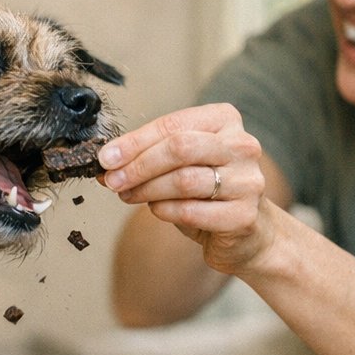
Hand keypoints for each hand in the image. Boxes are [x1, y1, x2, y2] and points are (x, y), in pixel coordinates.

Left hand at [99, 103, 274, 274]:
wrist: (248, 234)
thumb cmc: (208, 193)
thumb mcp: (180, 165)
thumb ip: (148, 157)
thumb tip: (107, 162)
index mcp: (225, 121)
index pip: (173, 125)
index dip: (134, 142)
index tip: (106, 158)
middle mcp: (242, 146)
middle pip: (179, 148)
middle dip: (138, 165)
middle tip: (112, 180)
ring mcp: (247, 180)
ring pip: (183, 180)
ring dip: (146, 190)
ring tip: (128, 195)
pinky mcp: (243, 215)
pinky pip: (189, 211)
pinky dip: (164, 211)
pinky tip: (156, 210)